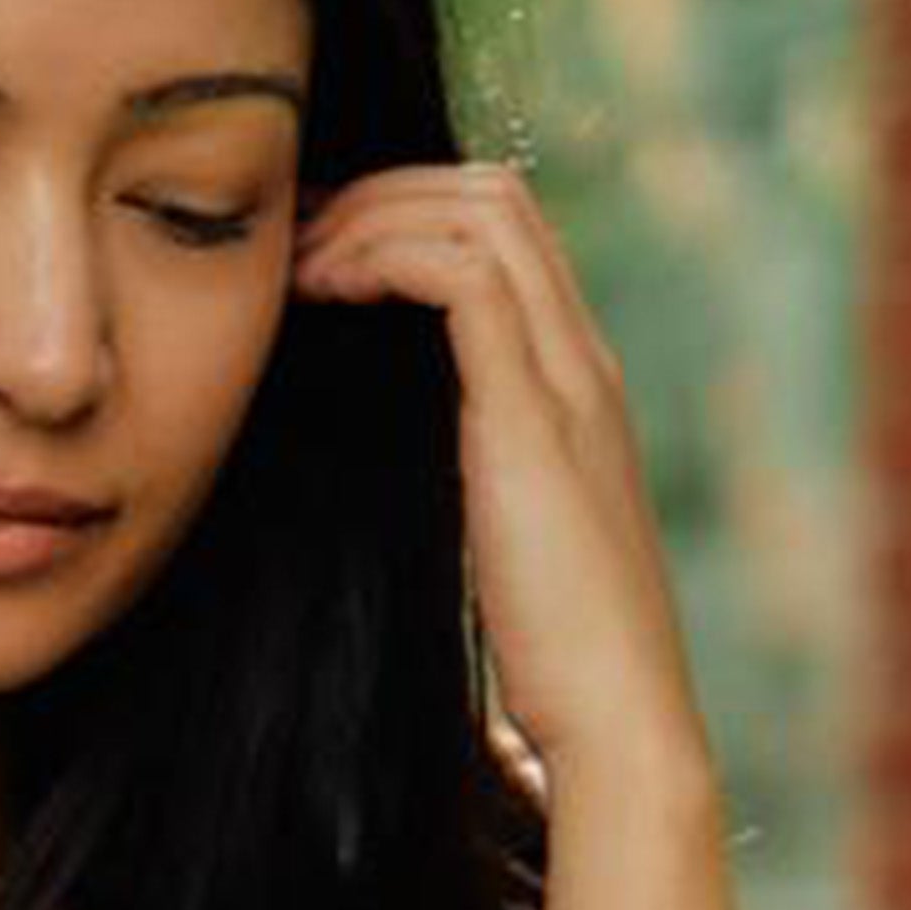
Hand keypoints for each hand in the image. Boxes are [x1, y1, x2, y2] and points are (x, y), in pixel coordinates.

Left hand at [290, 159, 719, 814]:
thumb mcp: (494, 537)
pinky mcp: (533, 418)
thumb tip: (380, 461)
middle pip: (497, 195)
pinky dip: (387, 255)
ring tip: (298, 262)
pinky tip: (326, 289)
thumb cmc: (548, 656)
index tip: (317, 252)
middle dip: (384, 192)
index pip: (507, 233)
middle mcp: (582, 363)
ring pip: (484, 212)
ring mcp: (567, 382)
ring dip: (375, 215)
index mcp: (577, 384)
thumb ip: (462, 477)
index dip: (407, 212)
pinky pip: (466, 277)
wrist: (616, 717)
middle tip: (293, 240)